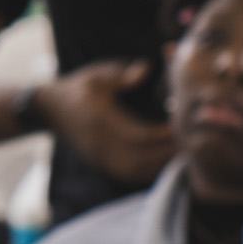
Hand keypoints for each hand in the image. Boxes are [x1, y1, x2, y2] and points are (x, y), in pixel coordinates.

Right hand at [36, 60, 176, 185]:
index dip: (165, 136)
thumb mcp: (97, 75)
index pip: (140, 136)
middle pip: (143, 158)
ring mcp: (100, 158)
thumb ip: (121, 74)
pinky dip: (150, 172)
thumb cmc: (77, 88)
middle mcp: (100, 145)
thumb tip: (147, 68)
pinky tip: (166, 164)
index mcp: (100, 122)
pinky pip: (130, 174)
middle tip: (193, 146)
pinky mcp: (101, 164)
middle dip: (169, 154)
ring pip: (138, 171)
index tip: (184, 127)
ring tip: (184, 157)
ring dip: (161, 166)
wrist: (49, 109)